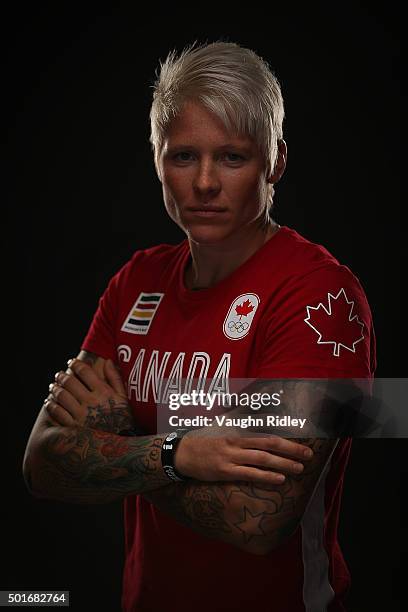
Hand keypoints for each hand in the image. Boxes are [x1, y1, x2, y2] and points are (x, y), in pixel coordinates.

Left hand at [45, 358, 135, 433]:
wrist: (118, 446)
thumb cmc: (122, 420)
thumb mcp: (124, 398)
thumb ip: (115, 378)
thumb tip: (106, 361)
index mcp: (103, 391)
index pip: (84, 371)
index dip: (75, 364)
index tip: (71, 362)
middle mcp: (91, 401)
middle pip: (69, 381)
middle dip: (61, 375)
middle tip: (59, 375)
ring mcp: (80, 414)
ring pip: (61, 395)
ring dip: (54, 388)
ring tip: (53, 386)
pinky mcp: (72, 426)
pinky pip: (57, 411)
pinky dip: (50, 404)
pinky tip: (49, 402)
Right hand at [175, 433, 312, 485]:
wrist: (182, 453)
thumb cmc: (205, 444)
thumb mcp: (223, 433)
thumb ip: (241, 433)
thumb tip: (259, 432)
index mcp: (238, 434)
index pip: (268, 437)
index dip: (287, 442)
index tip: (302, 447)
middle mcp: (237, 444)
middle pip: (270, 445)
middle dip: (291, 451)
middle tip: (309, 456)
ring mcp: (231, 458)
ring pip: (262, 459)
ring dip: (283, 464)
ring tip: (299, 469)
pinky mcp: (224, 471)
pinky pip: (249, 474)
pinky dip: (266, 476)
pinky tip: (279, 479)